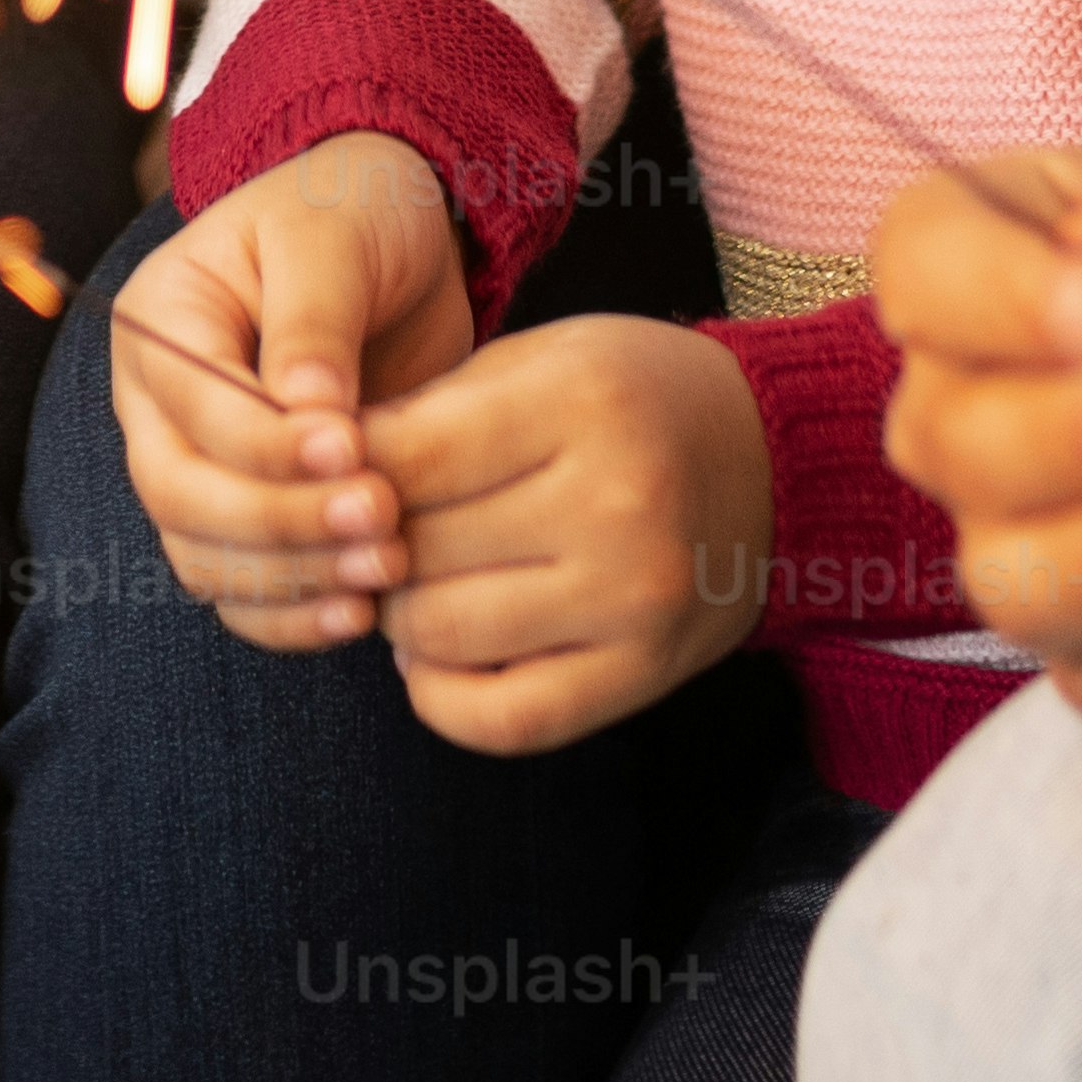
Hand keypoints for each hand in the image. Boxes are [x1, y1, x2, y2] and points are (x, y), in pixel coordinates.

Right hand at [108, 135, 475, 646]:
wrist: (393, 239)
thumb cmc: (351, 216)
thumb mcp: (331, 237)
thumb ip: (313, 321)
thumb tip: (308, 411)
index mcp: (161, 321)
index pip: (193, 405)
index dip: (267, 443)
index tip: (355, 448)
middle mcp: (159, 405)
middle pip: (180, 496)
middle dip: (279, 522)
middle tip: (381, 515)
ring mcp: (198, 468)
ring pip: (207, 559)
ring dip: (293, 579)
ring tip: (388, 567)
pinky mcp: (251, 517)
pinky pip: (243, 595)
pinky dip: (292, 617)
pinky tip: (361, 613)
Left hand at [372, 311, 779, 756]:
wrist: (769, 461)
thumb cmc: (628, 398)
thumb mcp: (537, 361)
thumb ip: (428, 413)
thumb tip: (312, 483)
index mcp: (581, 402)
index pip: (405, 458)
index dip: (343, 474)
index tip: (332, 476)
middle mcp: (614, 503)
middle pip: (414, 551)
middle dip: (368, 545)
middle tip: (372, 535)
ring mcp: (633, 598)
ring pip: (441, 636)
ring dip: (399, 617)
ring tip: (412, 583)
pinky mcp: (644, 673)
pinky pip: (503, 719)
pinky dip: (442, 697)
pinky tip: (439, 654)